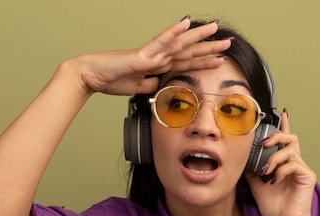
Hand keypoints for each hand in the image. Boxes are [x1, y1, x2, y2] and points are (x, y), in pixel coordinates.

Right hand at [73, 18, 231, 95]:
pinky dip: (173, 32)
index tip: (220, 58)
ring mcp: (151, 54)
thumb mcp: (138, 88)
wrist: (91, 76)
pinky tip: (186, 23)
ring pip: (179, 44)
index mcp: (158, 65)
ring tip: (215, 29)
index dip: (204, 60)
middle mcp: (157, 56)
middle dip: (209, 47)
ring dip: (198, 37)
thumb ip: (152, 85)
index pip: (186, 62)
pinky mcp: (141, 55)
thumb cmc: (111, 80)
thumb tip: (162, 85)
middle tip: (228, 41)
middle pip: (188, 51)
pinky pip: (160, 42)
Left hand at [245, 111, 317, 215]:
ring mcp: (302, 169)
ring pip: (290, 150)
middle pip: (290, 138)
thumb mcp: (257, 185)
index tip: (281, 114)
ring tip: (265, 169)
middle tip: (262, 143)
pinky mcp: (307, 177)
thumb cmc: (274, 207)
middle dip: (276, 136)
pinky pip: (294, 164)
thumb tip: (242, 159)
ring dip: (274, 157)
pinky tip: (274, 180)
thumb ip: (253, 171)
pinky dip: (281, 170)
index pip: (285, 141)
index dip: (284, 126)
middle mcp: (295, 164)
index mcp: (284, 164)